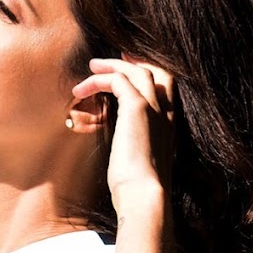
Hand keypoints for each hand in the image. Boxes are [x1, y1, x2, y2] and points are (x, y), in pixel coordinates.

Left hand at [72, 57, 176, 209]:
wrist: (145, 195)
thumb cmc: (138, 189)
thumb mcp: (140, 164)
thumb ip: (136, 149)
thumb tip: (123, 150)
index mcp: (170, 127)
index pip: (166, 89)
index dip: (150, 75)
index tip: (132, 70)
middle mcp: (167, 114)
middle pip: (157, 72)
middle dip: (136, 61)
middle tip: (117, 56)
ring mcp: (155, 108)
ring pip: (137, 71)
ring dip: (112, 65)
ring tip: (91, 66)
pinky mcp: (137, 108)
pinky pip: (117, 80)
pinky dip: (99, 79)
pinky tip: (82, 90)